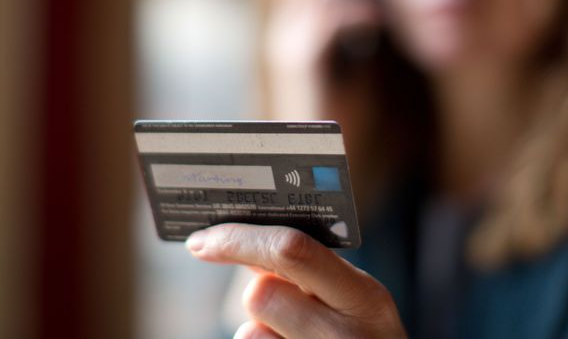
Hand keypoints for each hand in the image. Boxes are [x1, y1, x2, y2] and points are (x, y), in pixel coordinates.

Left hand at [187, 224, 406, 338]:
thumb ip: (307, 271)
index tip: (202, 240)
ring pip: (251, 332)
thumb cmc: (360, 334)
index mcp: (365, 297)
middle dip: (258, 292)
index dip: (238, 239)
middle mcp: (347, 336)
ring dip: (261, 330)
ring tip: (295, 336)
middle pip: (261, 295)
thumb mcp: (351, 300)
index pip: (291, 250)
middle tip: (267, 296)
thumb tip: (243, 241)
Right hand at [264, 0, 382, 119]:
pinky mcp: (299, 63)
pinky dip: (354, 9)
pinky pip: (325, 19)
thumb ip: (349, 40)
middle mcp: (277, 38)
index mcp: (285, 37)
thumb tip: (372, 12)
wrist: (319, 161)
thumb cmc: (340, 121)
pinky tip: (379, 14)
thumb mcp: (346, 70)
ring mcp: (284, 48)